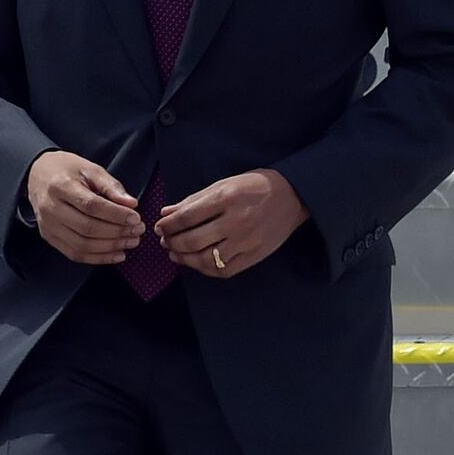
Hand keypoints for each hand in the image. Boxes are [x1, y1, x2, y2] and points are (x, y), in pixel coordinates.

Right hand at [26, 150, 145, 265]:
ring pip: (82, 245)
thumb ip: (111, 186)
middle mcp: (50, 208)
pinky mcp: (49, 237)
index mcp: (60, 186)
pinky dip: (98, 258)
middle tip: (138, 231)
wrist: (38, 174)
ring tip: (131, 242)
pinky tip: (116, 254)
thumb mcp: (90, 169)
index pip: (91, 205)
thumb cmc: (67, 170)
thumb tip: (131, 204)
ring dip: (110, 247)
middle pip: (87, 227)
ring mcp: (48, 225)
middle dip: (117, 232)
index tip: (136, 218)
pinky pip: (75, 254)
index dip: (116, 214)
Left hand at [154, 169, 306, 278]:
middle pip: (193, 241)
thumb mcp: (224, 184)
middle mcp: (236, 221)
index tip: (160, 227)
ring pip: (206, 259)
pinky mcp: (254, 255)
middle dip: (172, 243)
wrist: (293, 196)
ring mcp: (246, 241)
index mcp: (227, 198)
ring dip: (185, 259)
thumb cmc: (255, 186)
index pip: (186, 217)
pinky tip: (197, 262)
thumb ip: (194, 200)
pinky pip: (224, 270)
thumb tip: (166, 213)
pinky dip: (205, 269)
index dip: (168, 225)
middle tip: (165, 241)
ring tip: (176, 253)